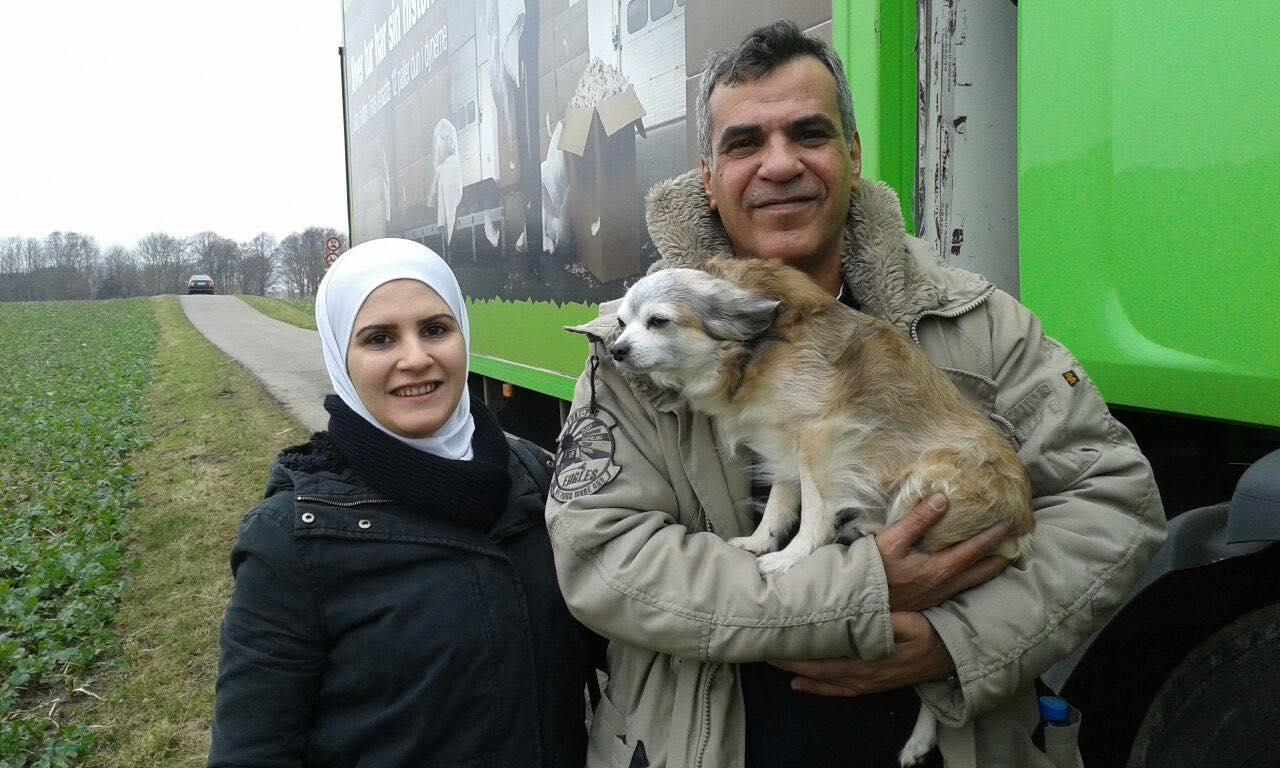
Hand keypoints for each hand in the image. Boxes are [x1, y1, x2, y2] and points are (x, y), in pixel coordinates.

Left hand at [769, 612, 954, 696]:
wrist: (952, 657)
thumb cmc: (930, 633)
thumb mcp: (909, 622)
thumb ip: (884, 620)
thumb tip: (856, 614)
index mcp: (867, 661)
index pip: (822, 659)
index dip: (797, 652)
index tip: (773, 641)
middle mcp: (862, 677)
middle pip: (816, 671)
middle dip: (788, 661)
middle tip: (761, 651)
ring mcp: (867, 683)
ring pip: (824, 682)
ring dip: (798, 672)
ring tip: (773, 663)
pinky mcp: (872, 685)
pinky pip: (838, 690)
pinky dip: (817, 688)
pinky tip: (799, 684)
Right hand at [876, 493, 1010, 611]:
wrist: (862, 604)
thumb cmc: (876, 570)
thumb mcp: (893, 540)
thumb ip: (919, 519)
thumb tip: (943, 498)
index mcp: (941, 568)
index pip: (976, 549)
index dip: (994, 536)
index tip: (1009, 523)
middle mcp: (947, 584)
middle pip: (984, 570)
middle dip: (1002, 557)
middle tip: (1018, 544)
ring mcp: (941, 595)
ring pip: (976, 582)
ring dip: (992, 569)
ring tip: (1003, 558)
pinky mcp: (933, 600)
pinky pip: (963, 589)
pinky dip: (976, 578)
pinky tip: (973, 573)